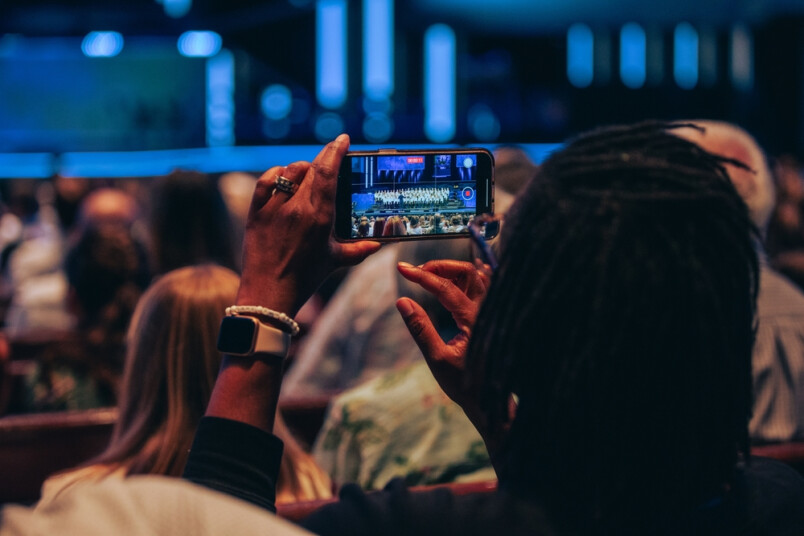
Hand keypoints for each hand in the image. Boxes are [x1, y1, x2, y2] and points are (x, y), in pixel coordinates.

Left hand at [237, 134, 379, 315]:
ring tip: (309, 174)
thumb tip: (378, 244)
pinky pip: (266, 182)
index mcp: (319, 216)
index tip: (343, 139)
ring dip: (301, 168)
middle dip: (323, 159)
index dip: (335, 150)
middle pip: (311, 168)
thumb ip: (359, 250)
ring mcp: (274, 208)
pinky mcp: (256, 212)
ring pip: (289, 171)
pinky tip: (282, 179)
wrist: (268, 294)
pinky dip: (275, 175)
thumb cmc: (305, 278)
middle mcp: (297, 207)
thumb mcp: (335, 262)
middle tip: (331, 158)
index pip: (328, 171)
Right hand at [395, 260, 488, 408]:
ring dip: (452, 270)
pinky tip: (454, 276)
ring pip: (476, 276)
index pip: (446, 288)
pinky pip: (484, 285)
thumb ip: (420, 329)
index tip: (402, 268)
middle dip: (439, 266)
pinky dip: (467, 276)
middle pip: (467, 272)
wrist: (489, 401)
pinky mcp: (492, 314)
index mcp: (475, 322)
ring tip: (428, 274)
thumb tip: (402, 302)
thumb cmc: (464, 385)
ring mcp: (493, 311)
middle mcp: (488, 311)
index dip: (422, 276)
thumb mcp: (437, 360)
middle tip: (416, 271)